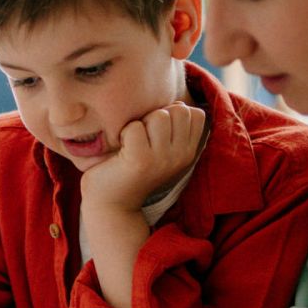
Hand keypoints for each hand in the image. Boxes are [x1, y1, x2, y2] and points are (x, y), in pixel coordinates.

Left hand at [80, 102, 205, 211]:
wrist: (112, 204)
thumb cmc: (132, 168)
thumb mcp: (161, 148)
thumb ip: (173, 127)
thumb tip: (177, 103)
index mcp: (188, 152)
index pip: (196, 114)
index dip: (174, 113)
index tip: (158, 131)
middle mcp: (180, 156)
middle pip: (179, 110)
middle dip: (158, 115)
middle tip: (143, 136)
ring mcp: (163, 159)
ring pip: (160, 116)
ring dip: (141, 123)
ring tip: (133, 142)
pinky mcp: (141, 160)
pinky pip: (135, 127)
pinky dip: (124, 132)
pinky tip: (122, 148)